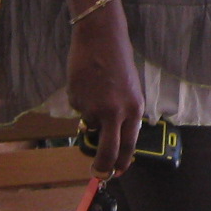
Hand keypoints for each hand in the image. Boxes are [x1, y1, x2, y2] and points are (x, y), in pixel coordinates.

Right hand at [66, 5, 143, 177]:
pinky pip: (78, 109)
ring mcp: (94, 108)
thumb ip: (123, 114)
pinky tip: (86, 82)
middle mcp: (116, 113)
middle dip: (102, 167)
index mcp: (134, 109)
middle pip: (108, 151)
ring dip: (90, 114)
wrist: (100, 38)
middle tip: (97, 173)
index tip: (116, 172)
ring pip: (89, 125)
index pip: (129, 146)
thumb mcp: (129, 90)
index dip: (122, 163)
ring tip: (96, 89)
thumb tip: (111, 138)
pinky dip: (81, 100)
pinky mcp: (76, 101)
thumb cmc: (119, 61)